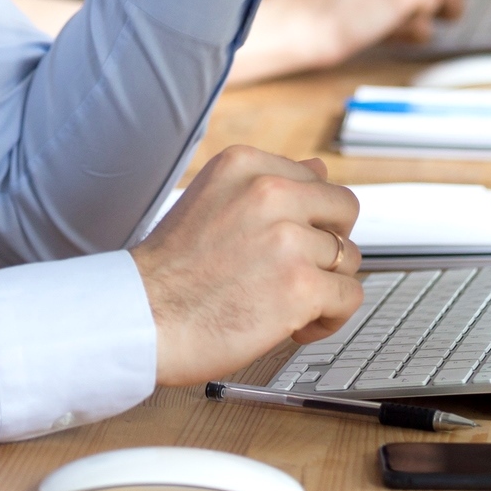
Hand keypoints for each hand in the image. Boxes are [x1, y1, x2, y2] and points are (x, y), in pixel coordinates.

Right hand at [131, 146, 362, 385]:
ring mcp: (288, 238)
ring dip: (325, 285)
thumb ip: (267, 183)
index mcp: (244, 165)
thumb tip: (318, 169)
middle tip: (294, 271)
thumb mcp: (212, 200)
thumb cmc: (169, 272)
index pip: (317, 181)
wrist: (140, 318)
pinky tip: (294, 325)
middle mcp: (269, 191)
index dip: (307, 219)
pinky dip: (328, 319)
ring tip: (286, 302)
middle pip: (344, 211)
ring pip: (349, 258)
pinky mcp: (301, 285)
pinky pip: (349, 297)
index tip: (283, 244)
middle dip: (327, 245)